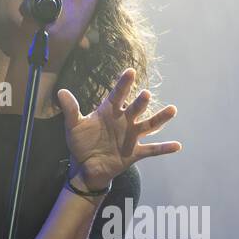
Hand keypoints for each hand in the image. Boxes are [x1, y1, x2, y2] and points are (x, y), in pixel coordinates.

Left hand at [57, 68, 180, 190]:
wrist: (85, 167)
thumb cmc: (81, 143)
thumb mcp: (74, 126)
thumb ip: (71, 110)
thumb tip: (61, 91)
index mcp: (109, 111)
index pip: (118, 94)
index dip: (124, 84)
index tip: (130, 71)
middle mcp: (124, 121)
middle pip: (135, 109)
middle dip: (140, 103)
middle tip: (145, 95)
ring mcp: (131, 136)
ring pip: (149, 125)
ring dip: (160, 118)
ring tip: (172, 110)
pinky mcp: (135, 152)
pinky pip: (152, 149)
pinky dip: (164, 148)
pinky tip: (177, 145)